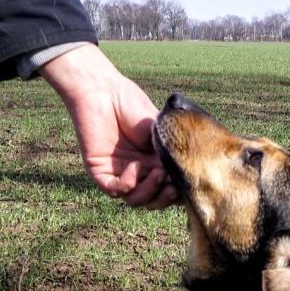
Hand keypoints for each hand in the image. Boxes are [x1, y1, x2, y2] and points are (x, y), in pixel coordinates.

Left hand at [39, 44, 176, 208]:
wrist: (102, 90)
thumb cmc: (131, 103)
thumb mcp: (160, 128)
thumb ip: (171, 149)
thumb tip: (186, 171)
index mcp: (154, 162)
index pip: (169, 187)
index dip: (179, 191)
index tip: (190, 183)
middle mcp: (138, 172)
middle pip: (154, 200)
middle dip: (166, 197)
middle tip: (173, 186)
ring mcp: (119, 173)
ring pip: (136, 200)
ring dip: (150, 191)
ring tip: (157, 172)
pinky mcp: (100, 171)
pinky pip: (115, 190)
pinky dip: (127, 184)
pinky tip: (134, 167)